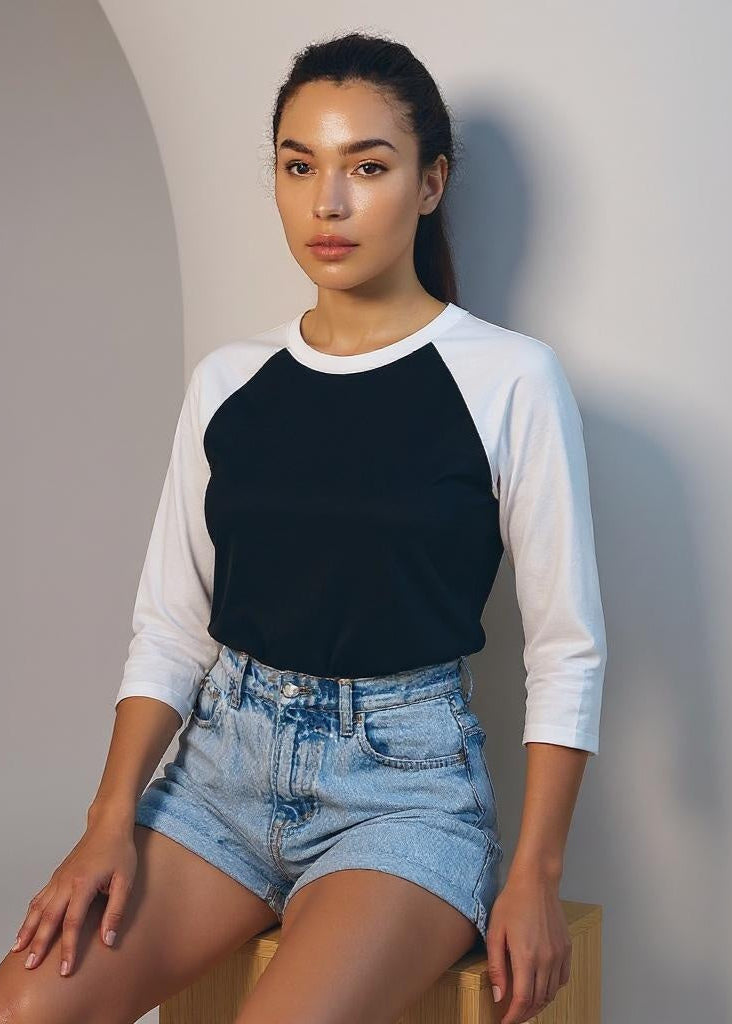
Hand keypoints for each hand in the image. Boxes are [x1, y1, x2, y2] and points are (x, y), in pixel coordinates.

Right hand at [9, 817, 137, 976]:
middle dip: (39, 944)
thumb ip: (116, 911)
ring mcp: (59, 879)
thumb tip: (108, 940)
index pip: (72, 922)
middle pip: (49, 918)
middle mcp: (66, 882)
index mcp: (83, 883)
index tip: (65, 969)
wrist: (108, 825)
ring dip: (28, 930)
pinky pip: (39, 898)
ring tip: (19, 951)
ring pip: (38, 908)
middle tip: (31, 966)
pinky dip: (30, 914)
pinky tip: (26, 927)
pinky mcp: (57, 877)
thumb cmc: (119, 851)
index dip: (68, 948)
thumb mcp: (125, 881)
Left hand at [485, 871, 571, 1022]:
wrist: (536, 882)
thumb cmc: (513, 902)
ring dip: (538, 1004)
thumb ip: (496, 967)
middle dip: (524, 1014)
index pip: (523, 1000)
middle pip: (538, 1001)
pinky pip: (562, 979)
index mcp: (527, 956)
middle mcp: (547, 959)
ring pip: (552, 993)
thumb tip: (498, 995)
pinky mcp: (566, 949)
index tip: (505, 1021)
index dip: (513, 1016)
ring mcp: (559, 955)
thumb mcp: (495, 932)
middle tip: (512, 1015)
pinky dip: (552, 989)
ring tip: (525, 1005)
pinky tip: (542, 987)